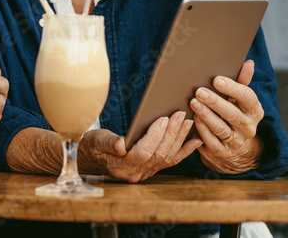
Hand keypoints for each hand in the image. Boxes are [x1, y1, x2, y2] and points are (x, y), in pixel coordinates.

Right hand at [79, 111, 201, 182]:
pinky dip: (185, 151)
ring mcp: (146, 172)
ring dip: (179, 139)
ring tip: (187, 121)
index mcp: (121, 167)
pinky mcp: (152, 168)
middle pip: (159, 153)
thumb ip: (109, 143)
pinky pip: (171, 161)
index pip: (143, 152)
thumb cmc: (92, 147)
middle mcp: (136, 173)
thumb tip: (121, 145)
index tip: (163, 119)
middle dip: (171, 133)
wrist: (92, 159)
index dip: (154, 136)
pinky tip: (195, 140)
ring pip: (167, 156)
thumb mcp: (95, 142)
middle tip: (180, 114)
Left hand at [189, 59, 264, 173]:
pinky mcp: (223, 152)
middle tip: (199, 91)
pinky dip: (202, 130)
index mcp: (254, 111)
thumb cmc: (236, 114)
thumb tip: (248, 63)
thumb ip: (242, 82)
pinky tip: (193, 119)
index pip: (247, 97)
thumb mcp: (241, 100)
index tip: (216, 80)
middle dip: (215, 102)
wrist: (238, 150)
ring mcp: (236, 141)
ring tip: (194, 103)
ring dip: (206, 115)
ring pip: (220, 128)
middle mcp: (248, 127)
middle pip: (232, 113)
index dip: (232, 88)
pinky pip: (211, 141)